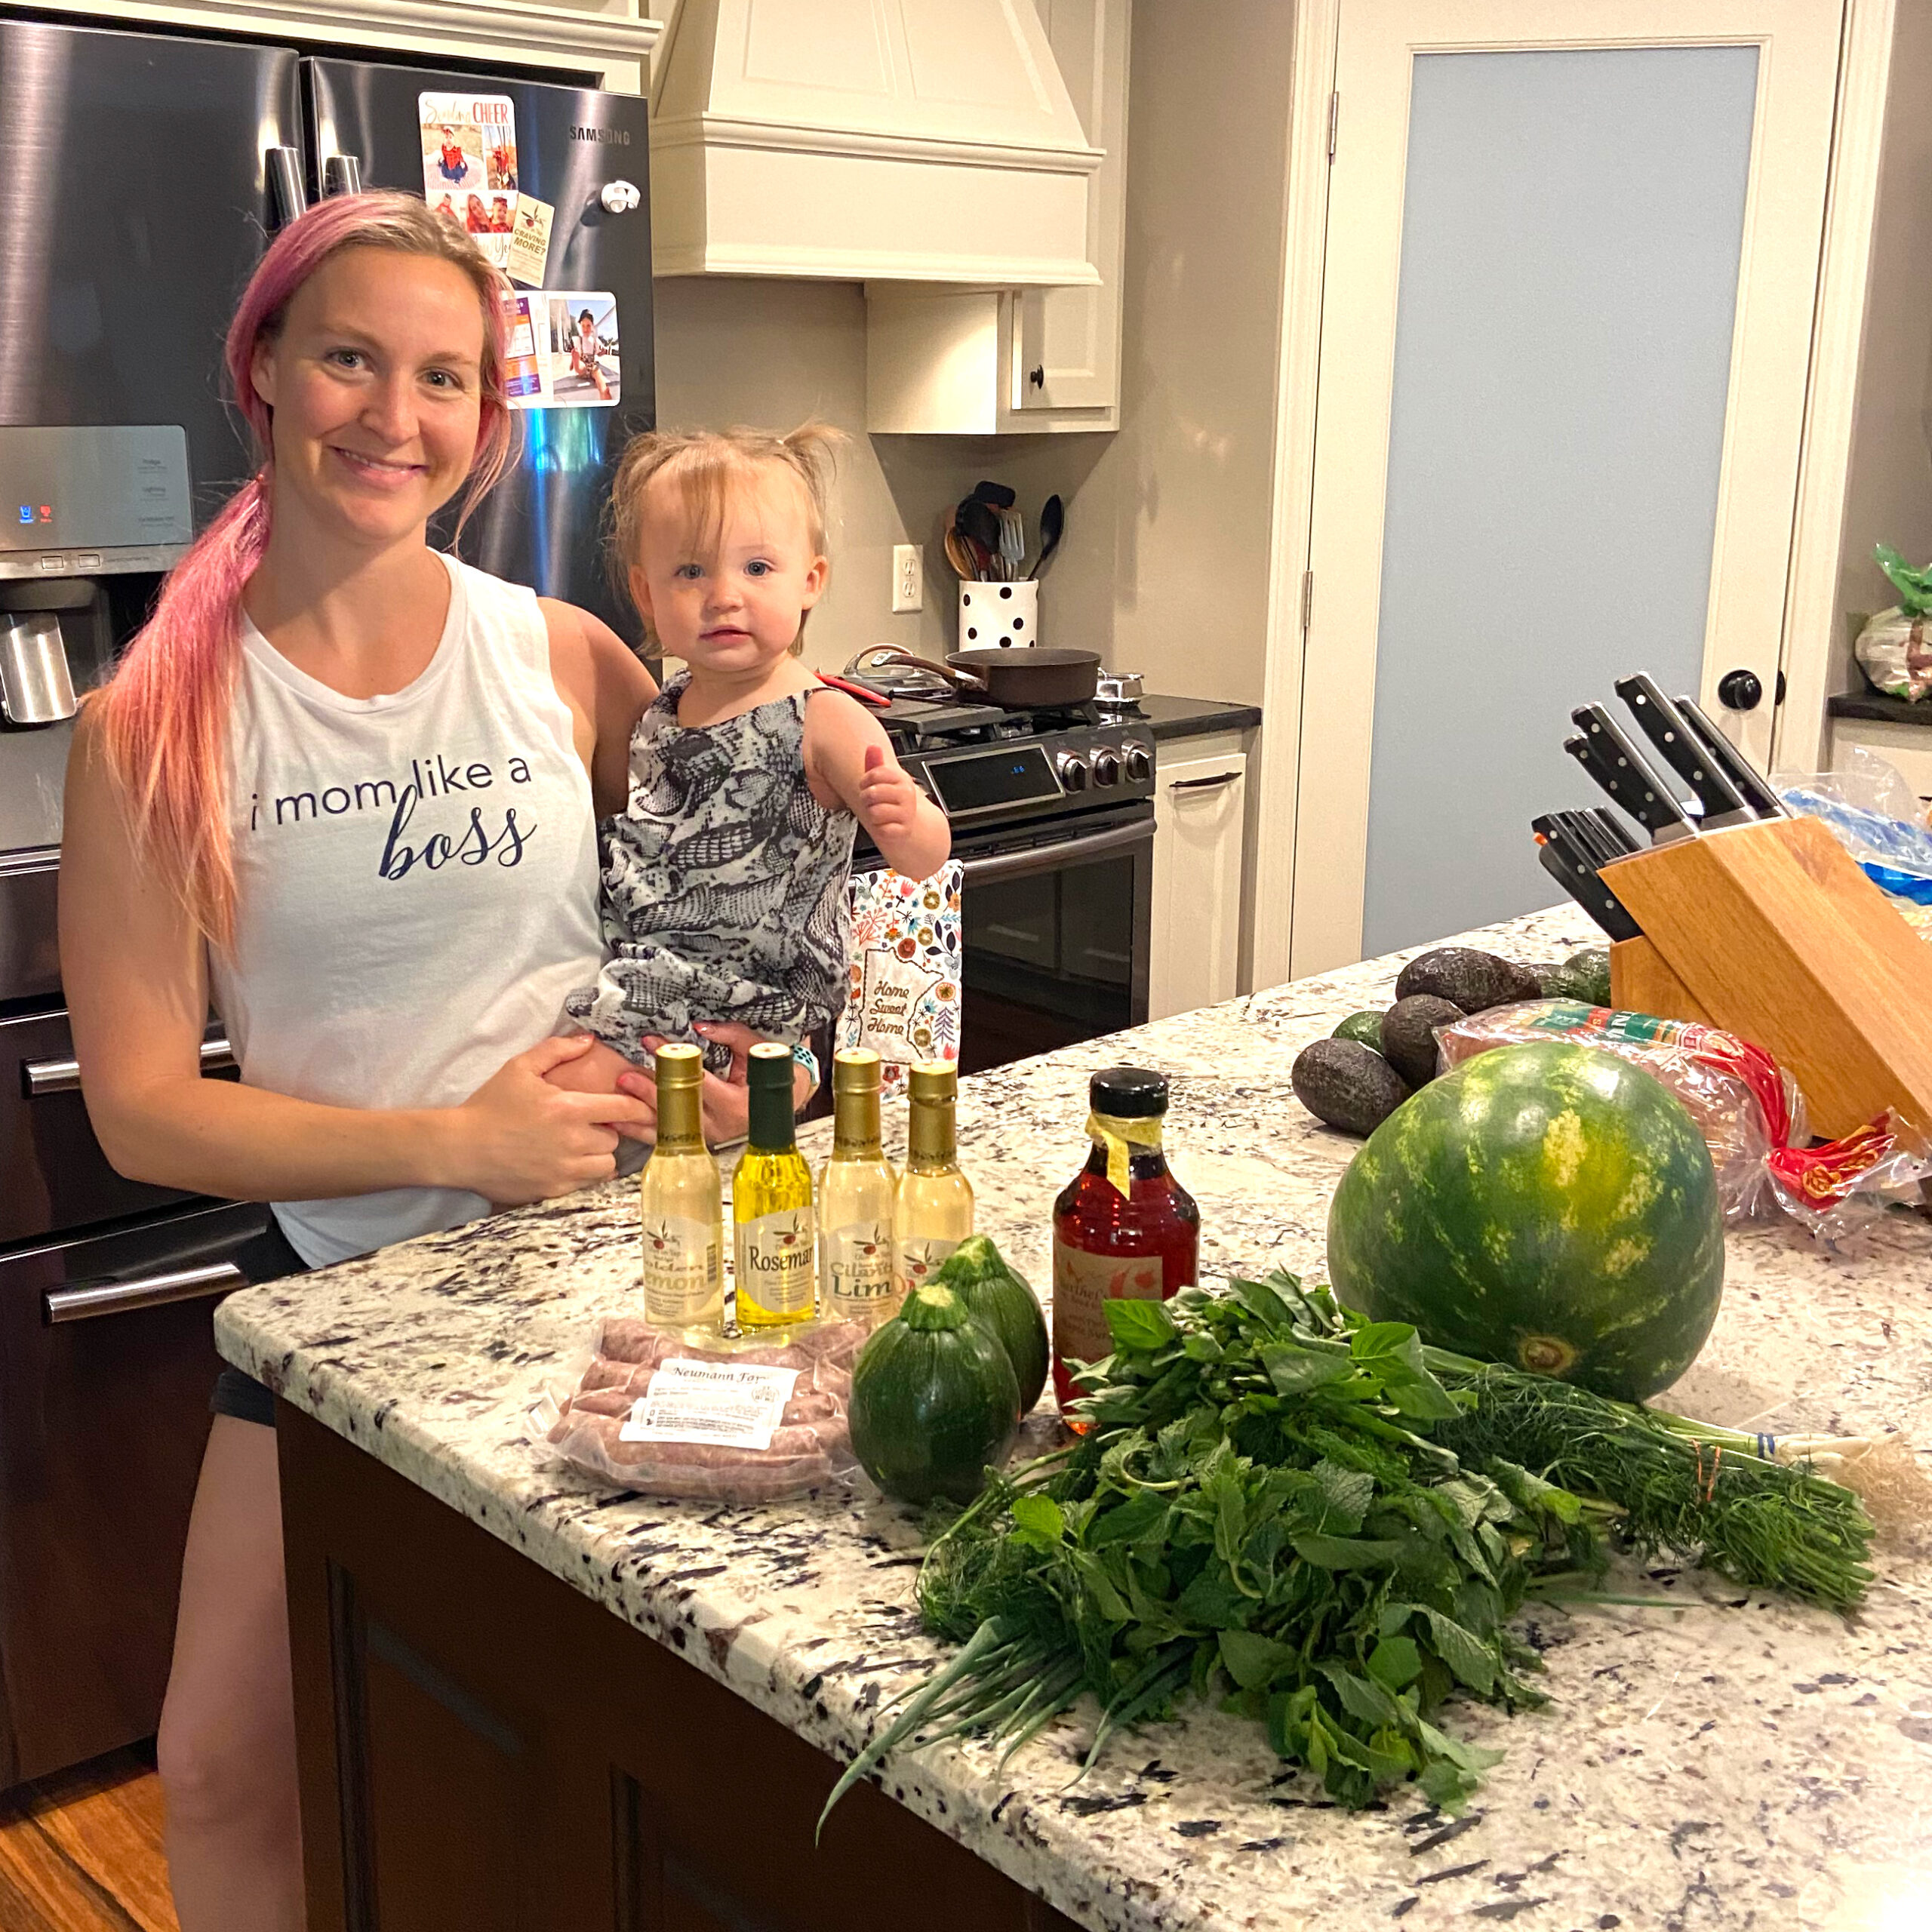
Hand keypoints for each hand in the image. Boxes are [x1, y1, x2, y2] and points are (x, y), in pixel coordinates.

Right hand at [446, 1033, 655, 1203]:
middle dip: (607, 1130)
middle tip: (587, 1124)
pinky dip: (583, 1174)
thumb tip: (588, 1040)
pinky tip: (566, 1163)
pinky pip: (586, 1184)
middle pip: (615, 1139)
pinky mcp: (553, 1191)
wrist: (460, 1147)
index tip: (641, 1107)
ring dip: (599, 1155)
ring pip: (606, 1165)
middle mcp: (573, 1142)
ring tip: (580, 1145)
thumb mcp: (519, 1068)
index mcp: (569, 1109)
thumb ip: (556, 1050)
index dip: (638, 1107)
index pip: (624, 1109)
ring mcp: (564, 1171)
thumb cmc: (490, 1105)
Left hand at [614, 1021, 814, 1143]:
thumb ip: (732, 1036)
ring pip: (668, 1130)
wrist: (784, 1104)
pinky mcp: (699, 1145)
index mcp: (738, 1105)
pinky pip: (667, 1140)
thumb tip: (700, 1027)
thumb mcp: (760, 1050)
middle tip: (624, 1077)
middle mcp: (721, 1127)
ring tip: (612, 1106)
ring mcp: (708, 1140)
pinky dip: (642, 1132)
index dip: (673, 1061)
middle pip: (679, 1109)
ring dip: (639, 1118)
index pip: (698, 1080)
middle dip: (649, 1092)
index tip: (651, 1042)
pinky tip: (621, 1123)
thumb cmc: (775, 1074)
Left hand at [858, 744, 919, 844]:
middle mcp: (907, 794)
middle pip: (872, 793)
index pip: (874, 774)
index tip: (867, 785)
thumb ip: (875, 762)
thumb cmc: (891, 800)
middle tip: (872, 802)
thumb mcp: (883, 779)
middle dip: (866, 799)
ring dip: (872, 815)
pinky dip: (880, 829)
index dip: (864, 781)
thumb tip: (873, 746)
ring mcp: (907, 812)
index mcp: (902, 778)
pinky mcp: (904, 830)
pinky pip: (882, 830)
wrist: (909, 822)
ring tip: (878, 813)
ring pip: (874, 812)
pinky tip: (884, 825)